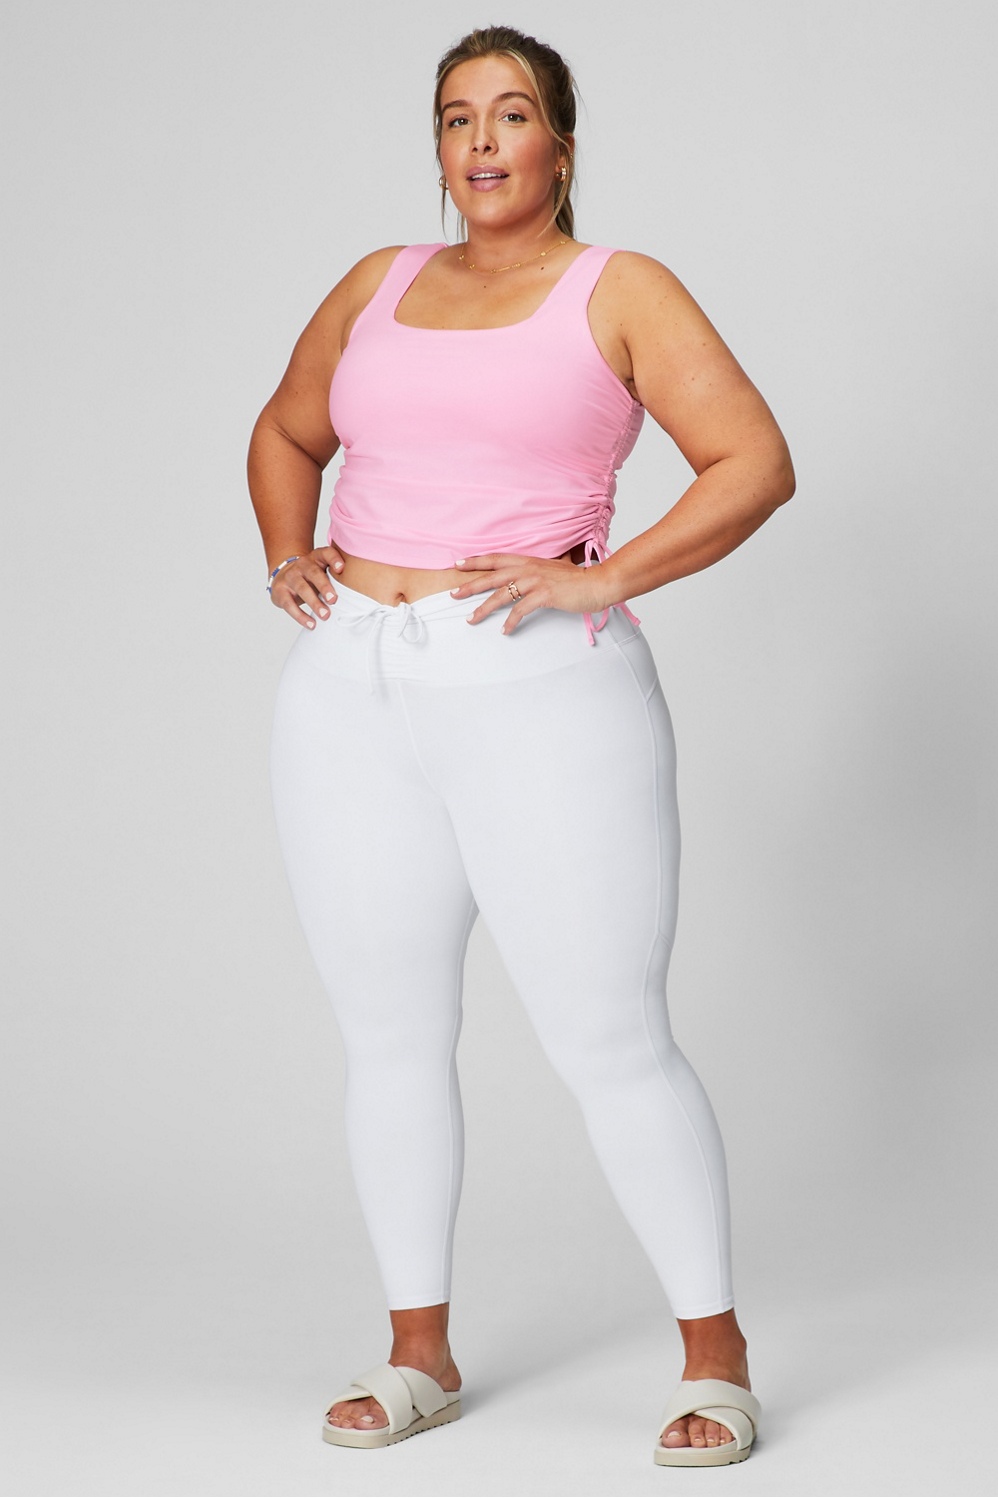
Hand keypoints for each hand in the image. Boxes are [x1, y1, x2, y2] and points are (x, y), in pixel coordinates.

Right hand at [270, 545, 344, 627]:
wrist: (285, 575)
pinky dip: (300, 615)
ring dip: (314, 603)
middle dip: (324, 586)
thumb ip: (338, 577)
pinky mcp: (280, 591)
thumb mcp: (323, 571)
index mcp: (316, 558)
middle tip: (334, 600)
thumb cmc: (312, 577)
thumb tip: (361, 594)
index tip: (342, 568)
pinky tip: (311, 624)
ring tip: (325, 616)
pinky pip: (289, 604)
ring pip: (302, 588)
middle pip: (313, 573)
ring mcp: (290, 577)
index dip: (333, 559)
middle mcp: (302, 564)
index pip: (326, 553)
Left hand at [449, 553, 608, 633]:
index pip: (496, 558)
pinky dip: (510, 622)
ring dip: (483, 608)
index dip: (476, 561)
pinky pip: (520, 610)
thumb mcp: (553, 569)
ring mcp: (536, 581)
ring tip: (470, 619)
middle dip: (470, 585)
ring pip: (502, 594)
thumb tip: (526, 577)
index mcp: (529, 561)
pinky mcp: (544, 595)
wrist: (598, 583)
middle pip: (492, 576)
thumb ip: (537, 571)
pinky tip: (504, 631)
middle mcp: (529, 568)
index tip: (458, 564)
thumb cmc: (577, 579)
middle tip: (453, 594)